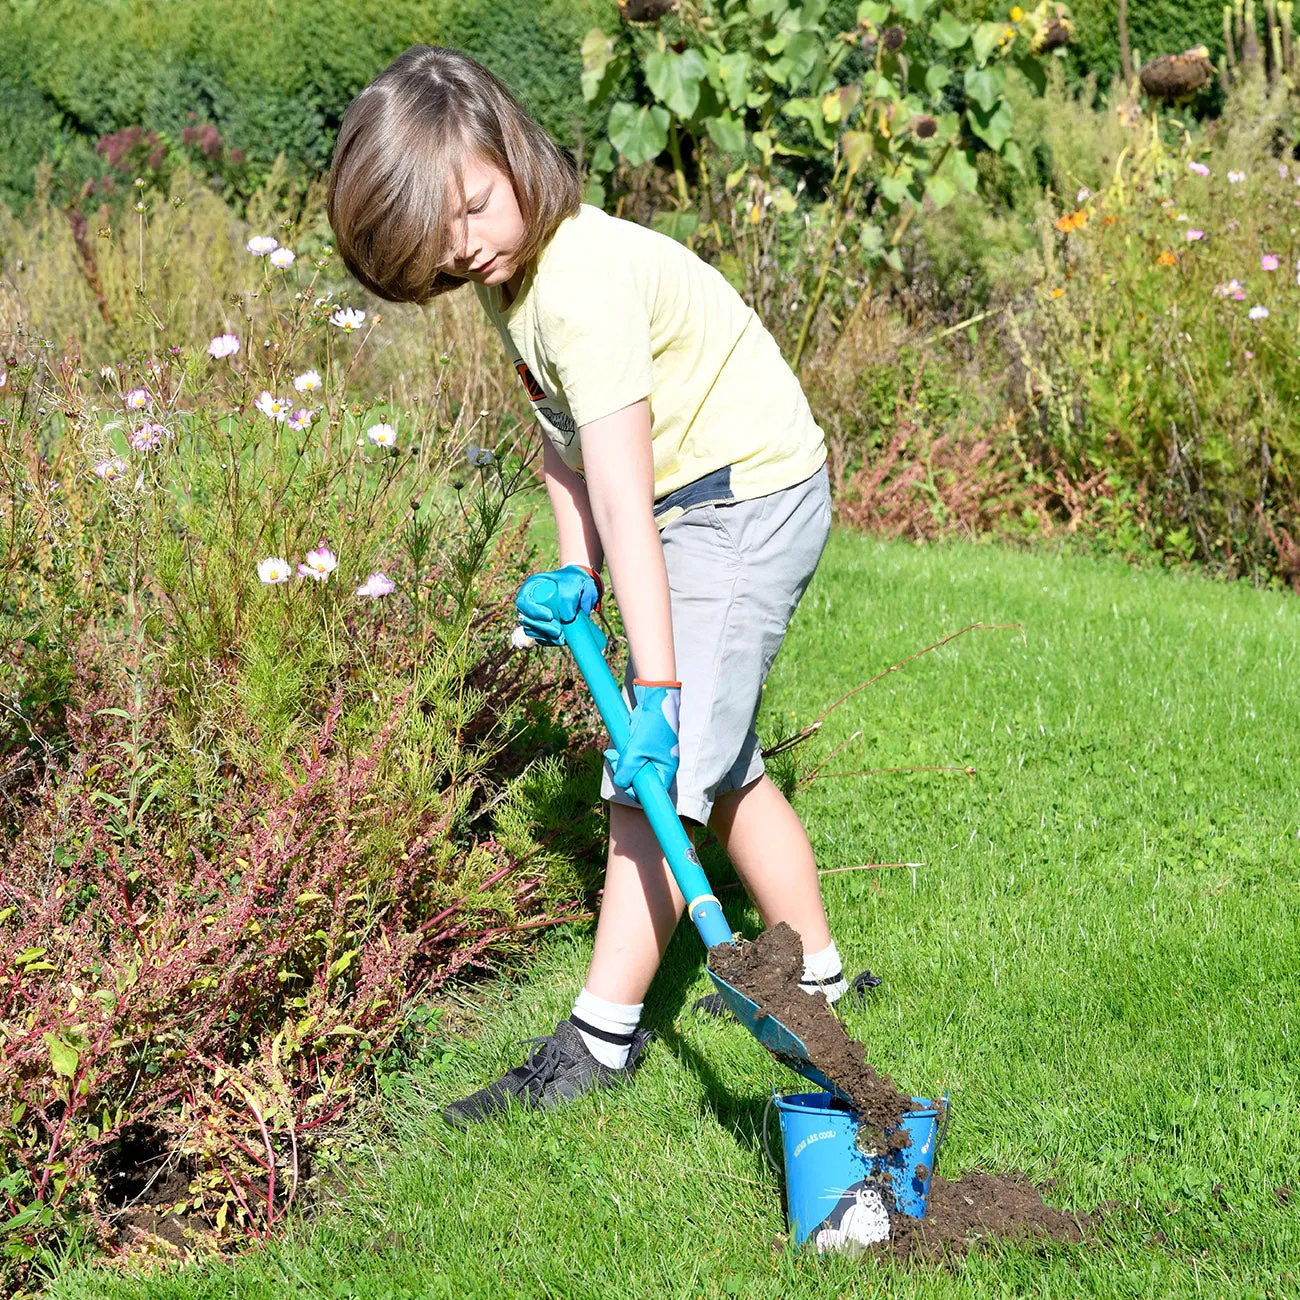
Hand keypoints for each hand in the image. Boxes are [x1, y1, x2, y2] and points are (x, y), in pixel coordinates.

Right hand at [514, 564, 601, 645]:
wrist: (582, 588)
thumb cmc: (575, 581)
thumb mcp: (574, 584)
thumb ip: (569, 598)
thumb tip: (565, 619)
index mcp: (531, 587)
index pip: (523, 602)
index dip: (533, 612)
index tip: (550, 616)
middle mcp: (529, 602)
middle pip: (525, 619)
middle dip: (542, 627)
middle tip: (559, 630)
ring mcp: (534, 615)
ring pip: (531, 630)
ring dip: (545, 635)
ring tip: (562, 635)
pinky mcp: (542, 626)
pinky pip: (539, 637)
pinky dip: (549, 641)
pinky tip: (560, 639)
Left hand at [605, 679, 680, 794]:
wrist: (654, 700)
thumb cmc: (652, 726)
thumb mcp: (636, 751)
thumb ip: (627, 770)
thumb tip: (621, 782)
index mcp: (666, 769)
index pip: (655, 791)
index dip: (640, 793)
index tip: (626, 786)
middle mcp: (661, 764)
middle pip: (641, 781)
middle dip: (625, 775)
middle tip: (614, 762)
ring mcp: (652, 755)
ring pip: (634, 769)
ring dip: (621, 764)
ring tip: (612, 754)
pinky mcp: (644, 747)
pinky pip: (631, 758)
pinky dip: (622, 756)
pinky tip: (615, 750)